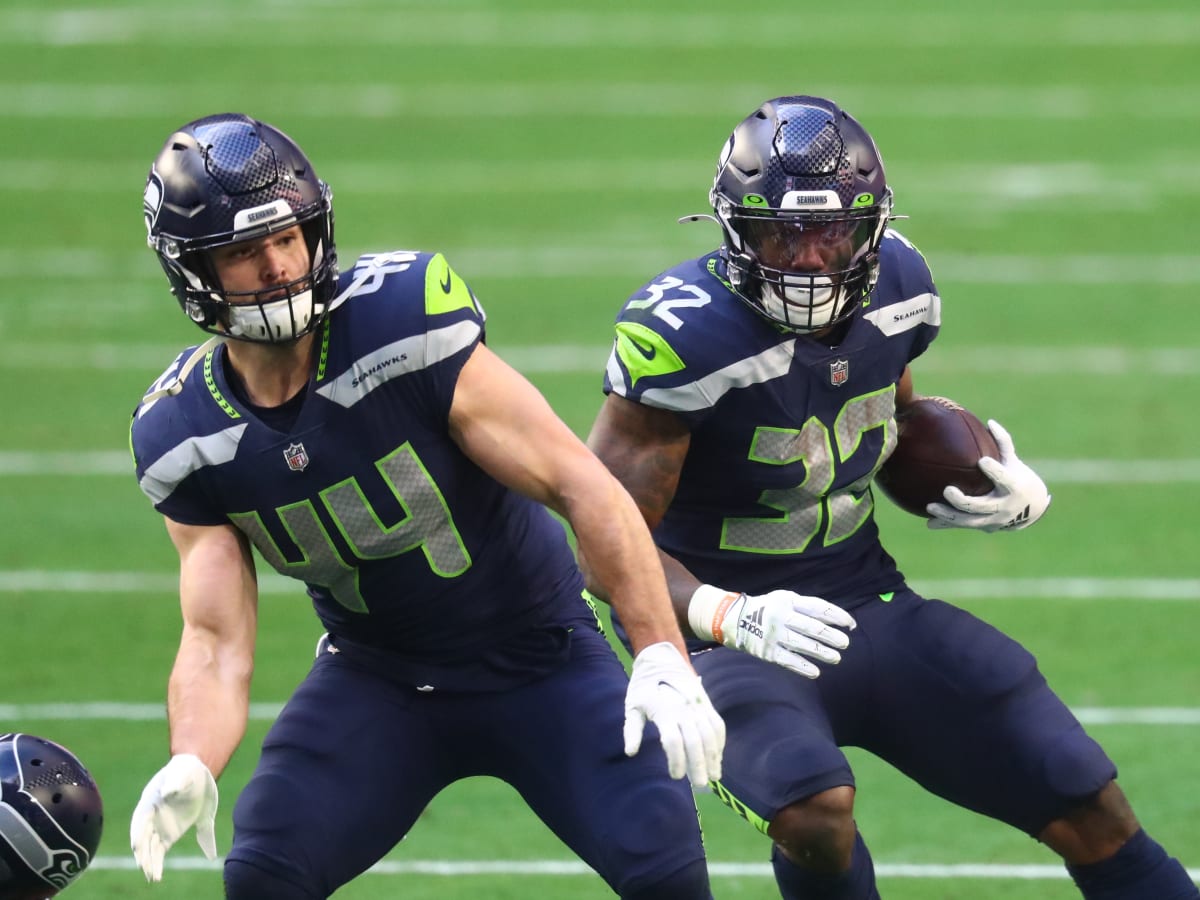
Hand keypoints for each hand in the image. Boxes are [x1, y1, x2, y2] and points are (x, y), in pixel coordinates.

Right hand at [130, 754, 218, 881]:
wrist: (196, 773)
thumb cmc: (185, 771)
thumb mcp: (182, 774)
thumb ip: (175, 783)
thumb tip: (167, 792)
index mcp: (149, 802)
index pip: (140, 820)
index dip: (138, 833)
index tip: (137, 847)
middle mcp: (151, 817)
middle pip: (143, 838)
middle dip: (143, 853)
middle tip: (146, 868)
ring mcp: (159, 827)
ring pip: (151, 848)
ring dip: (150, 862)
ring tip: (152, 877)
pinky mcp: (170, 834)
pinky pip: (161, 850)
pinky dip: (158, 863)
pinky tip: (156, 876)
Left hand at [623, 642, 725, 785]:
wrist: (662, 659)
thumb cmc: (643, 686)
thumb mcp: (632, 705)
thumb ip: (631, 730)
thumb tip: (630, 752)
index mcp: (664, 710)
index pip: (673, 741)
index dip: (676, 761)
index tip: (676, 776)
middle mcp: (684, 708)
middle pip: (695, 741)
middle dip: (699, 765)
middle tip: (700, 785)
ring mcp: (698, 705)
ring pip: (710, 735)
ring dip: (714, 757)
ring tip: (714, 776)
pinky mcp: (707, 703)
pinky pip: (718, 725)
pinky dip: (720, 742)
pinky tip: (718, 756)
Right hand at [688, 585, 854, 677]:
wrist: (734, 620)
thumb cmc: (769, 609)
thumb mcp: (785, 600)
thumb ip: (807, 608)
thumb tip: (837, 620)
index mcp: (788, 601)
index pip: (817, 608)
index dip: (836, 615)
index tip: (850, 624)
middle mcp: (781, 616)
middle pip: (812, 627)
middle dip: (831, 636)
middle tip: (845, 643)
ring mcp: (773, 634)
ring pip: (803, 645)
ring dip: (822, 653)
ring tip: (836, 658)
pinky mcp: (767, 651)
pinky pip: (788, 661)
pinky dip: (803, 667)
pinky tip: (816, 672)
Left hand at [926, 419, 1050, 531]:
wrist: (1033, 509)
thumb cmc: (1020, 478)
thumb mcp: (1015, 461)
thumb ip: (1003, 443)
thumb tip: (990, 422)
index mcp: (1014, 488)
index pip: (1004, 480)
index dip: (995, 472)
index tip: (982, 462)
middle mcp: (1004, 507)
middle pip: (981, 506)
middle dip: (964, 501)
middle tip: (947, 490)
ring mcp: (994, 520)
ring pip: (969, 521)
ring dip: (948, 515)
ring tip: (929, 507)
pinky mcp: (986, 527)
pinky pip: (963, 526)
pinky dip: (946, 524)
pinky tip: (929, 523)